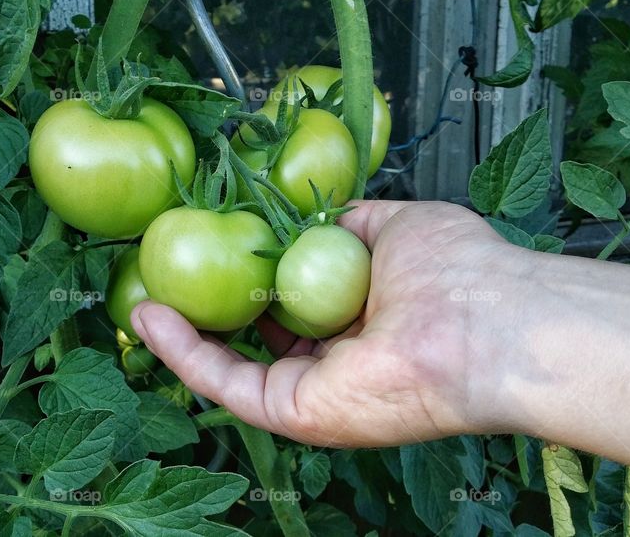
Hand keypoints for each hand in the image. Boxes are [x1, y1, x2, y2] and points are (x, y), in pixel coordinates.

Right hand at [131, 200, 521, 446]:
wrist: (489, 321)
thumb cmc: (460, 271)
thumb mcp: (396, 226)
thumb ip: (350, 223)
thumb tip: (315, 216)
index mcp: (360, 318)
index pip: (292, 305)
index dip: (249, 279)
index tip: (213, 249)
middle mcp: (336, 360)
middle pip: (256, 340)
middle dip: (208, 310)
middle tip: (167, 274)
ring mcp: (316, 390)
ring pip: (232, 366)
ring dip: (182, 335)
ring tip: (139, 294)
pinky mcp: (298, 412)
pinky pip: (227, 384)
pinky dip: (183, 354)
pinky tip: (150, 318)